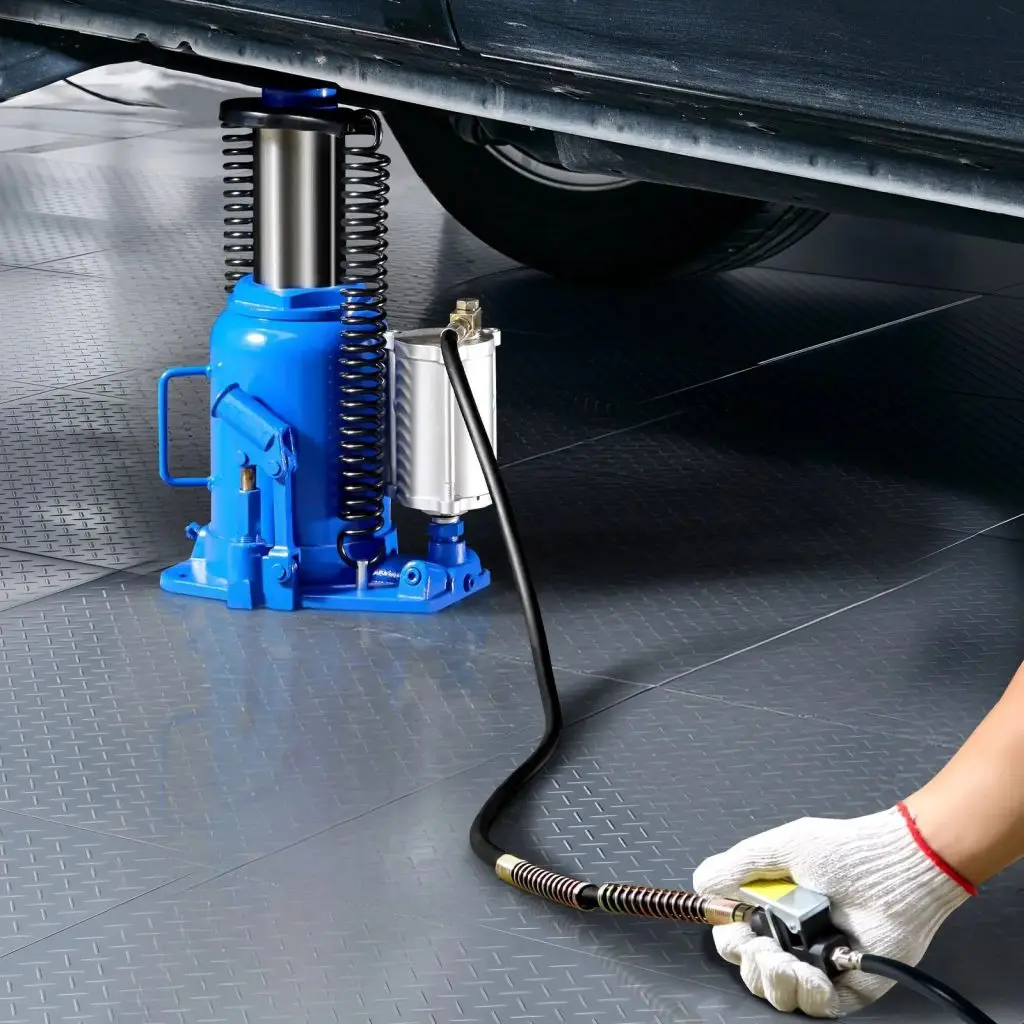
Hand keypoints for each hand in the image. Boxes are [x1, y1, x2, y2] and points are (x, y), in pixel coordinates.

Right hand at [692, 804, 972, 1016]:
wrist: (899, 869)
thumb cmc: (847, 851)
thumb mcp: (782, 847)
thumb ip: (738, 866)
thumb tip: (701, 884)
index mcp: (772, 906)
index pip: (734, 936)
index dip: (729, 940)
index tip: (737, 932)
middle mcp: (791, 938)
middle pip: (751, 971)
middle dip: (752, 965)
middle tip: (768, 950)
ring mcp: (819, 964)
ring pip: (778, 993)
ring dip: (777, 982)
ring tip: (792, 965)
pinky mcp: (848, 986)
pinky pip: (817, 1007)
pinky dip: (810, 996)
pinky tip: (814, 977)